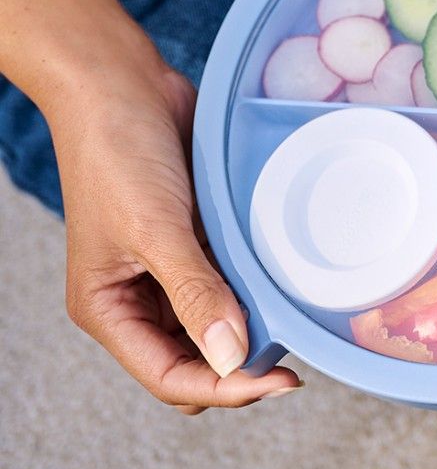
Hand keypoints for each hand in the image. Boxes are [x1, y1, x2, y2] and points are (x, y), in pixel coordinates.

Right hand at [51, 52, 301, 412]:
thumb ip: (194, 293)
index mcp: (109, 309)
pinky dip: (254, 284)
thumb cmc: (117, 151)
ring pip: (218, 324)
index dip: (227, 386)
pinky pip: (230, 279)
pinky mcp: (195, 238)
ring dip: (252, 324)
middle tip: (295, 351)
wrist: (119, 82)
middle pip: (197, 361)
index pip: (171, 378)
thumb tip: (232, 358)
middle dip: (241, 363)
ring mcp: (168, 269)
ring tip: (292, 314)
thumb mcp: (154, 228)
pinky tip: (281, 277)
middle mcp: (137, 297)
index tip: (284, 379)